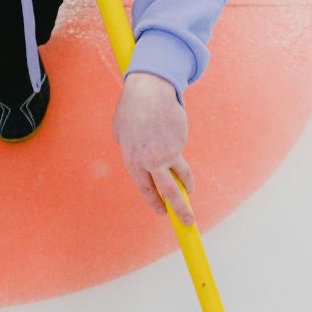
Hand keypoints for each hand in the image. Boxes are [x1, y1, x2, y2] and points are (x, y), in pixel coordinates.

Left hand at [112, 72, 194, 225]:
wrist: (150, 90)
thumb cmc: (131, 110)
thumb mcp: (122, 134)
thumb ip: (131, 152)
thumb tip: (142, 164)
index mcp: (133, 161)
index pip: (146, 189)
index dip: (155, 202)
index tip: (163, 211)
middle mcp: (151, 161)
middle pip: (169, 192)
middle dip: (180, 209)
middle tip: (188, 221)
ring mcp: (169, 152)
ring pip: (182, 175)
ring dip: (187, 185)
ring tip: (189, 191)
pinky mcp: (180, 142)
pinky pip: (179, 150)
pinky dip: (176, 146)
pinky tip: (169, 131)